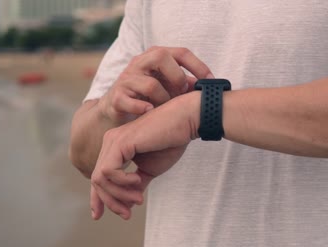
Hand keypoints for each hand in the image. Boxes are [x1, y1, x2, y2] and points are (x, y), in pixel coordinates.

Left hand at [90, 92, 200, 219]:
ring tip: (138, 198)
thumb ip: (137, 183)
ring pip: (99, 178)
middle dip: (110, 201)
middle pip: (96, 180)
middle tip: (128, 213)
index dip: (97, 198)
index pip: (99, 176)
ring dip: (118, 194)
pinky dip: (122, 182)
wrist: (185, 121)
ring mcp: (113, 141)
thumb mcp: (151, 169)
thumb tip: (128, 202)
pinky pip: (108, 171)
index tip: (98, 216)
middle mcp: (110, 142)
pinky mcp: (120, 142)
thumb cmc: (171, 142)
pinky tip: (137, 180)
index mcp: (116, 147)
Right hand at [98, 46, 213, 122]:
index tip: (211, 80)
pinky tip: (150, 112)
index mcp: (155, 58)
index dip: (198, 65)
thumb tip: (207, 85)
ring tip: (165, 108)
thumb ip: (185, 85)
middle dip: (177, 76)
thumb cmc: (148, 97)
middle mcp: (140, 63)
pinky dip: (142, 108)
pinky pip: (130, 101)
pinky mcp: (116, 97)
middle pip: (161, 56)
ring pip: (149, 84)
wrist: (117, 112)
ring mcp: (127, 79)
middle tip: (183, 92)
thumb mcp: (169, 88)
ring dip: (163, 99)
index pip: (180, 52)